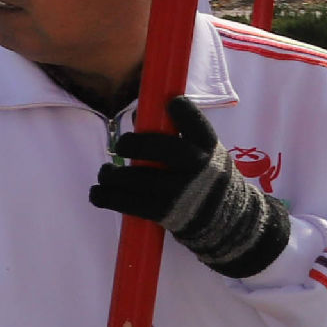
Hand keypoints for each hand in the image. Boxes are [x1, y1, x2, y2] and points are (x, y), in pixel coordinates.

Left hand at [85, 96, 288, 277]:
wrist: (228, 223)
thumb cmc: (206, 180)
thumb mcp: (203, 156)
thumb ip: (176, 137)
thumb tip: (135, 117)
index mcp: (209, 150)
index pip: (199, 126)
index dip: (185, 112)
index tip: (171, 103)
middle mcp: (200, 170)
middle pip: (167, 150)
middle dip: (137, 144)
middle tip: (120, 145)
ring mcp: (183, 193)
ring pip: (140, 178)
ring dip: (113, 175)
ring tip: (107, 173)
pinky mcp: (166, 214)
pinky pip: (129, 203)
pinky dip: (107, 197)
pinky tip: (98, 192)